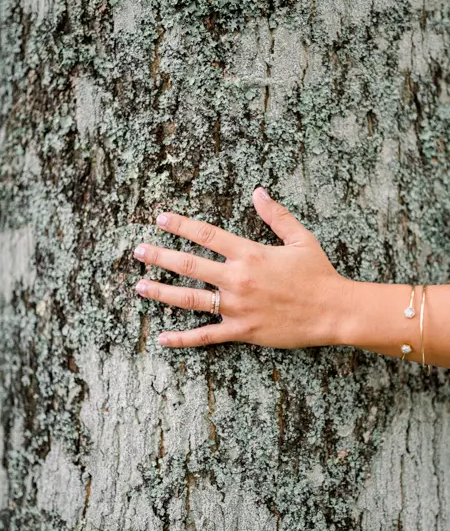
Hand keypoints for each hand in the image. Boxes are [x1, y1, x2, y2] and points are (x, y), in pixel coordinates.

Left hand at [133, 186, 349, 348]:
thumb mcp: (301, 238)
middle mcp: (237, 279)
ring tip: (139, 286)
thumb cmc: (318, 274)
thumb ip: (276, 215)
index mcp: (249, 254)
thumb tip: (258, 191)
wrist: (333, 311)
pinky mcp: (241, 331)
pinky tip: (162, 338)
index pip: (206, 235)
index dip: (180, 225)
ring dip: (162, 291)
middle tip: (138, 250)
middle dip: (159, 255)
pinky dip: (182, 339)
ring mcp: (236, 307)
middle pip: (189, 264)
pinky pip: (206, 336)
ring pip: (190, 299)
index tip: (160, 219)